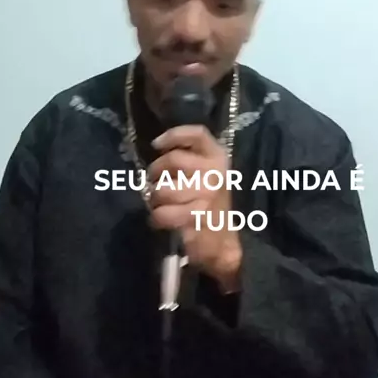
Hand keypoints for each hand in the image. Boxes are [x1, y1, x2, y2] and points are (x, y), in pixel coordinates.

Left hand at [148, 126, 241, 290]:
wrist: (223, 243)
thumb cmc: (209, 205)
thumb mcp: (207, 175)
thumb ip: (189, 158)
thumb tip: (157, 147)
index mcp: (218, 158)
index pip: (197, 134)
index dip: (174, 135)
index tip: (156, 145)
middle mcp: (215, 173)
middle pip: (173, 160)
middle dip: (155, 173)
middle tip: (155, 183)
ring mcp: (207, 195)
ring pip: (162, 189)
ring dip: (154, 199)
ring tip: (160, 204)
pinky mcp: (196, 217)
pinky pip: (161, 213)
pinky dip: (156, 218)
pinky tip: (161, 220)